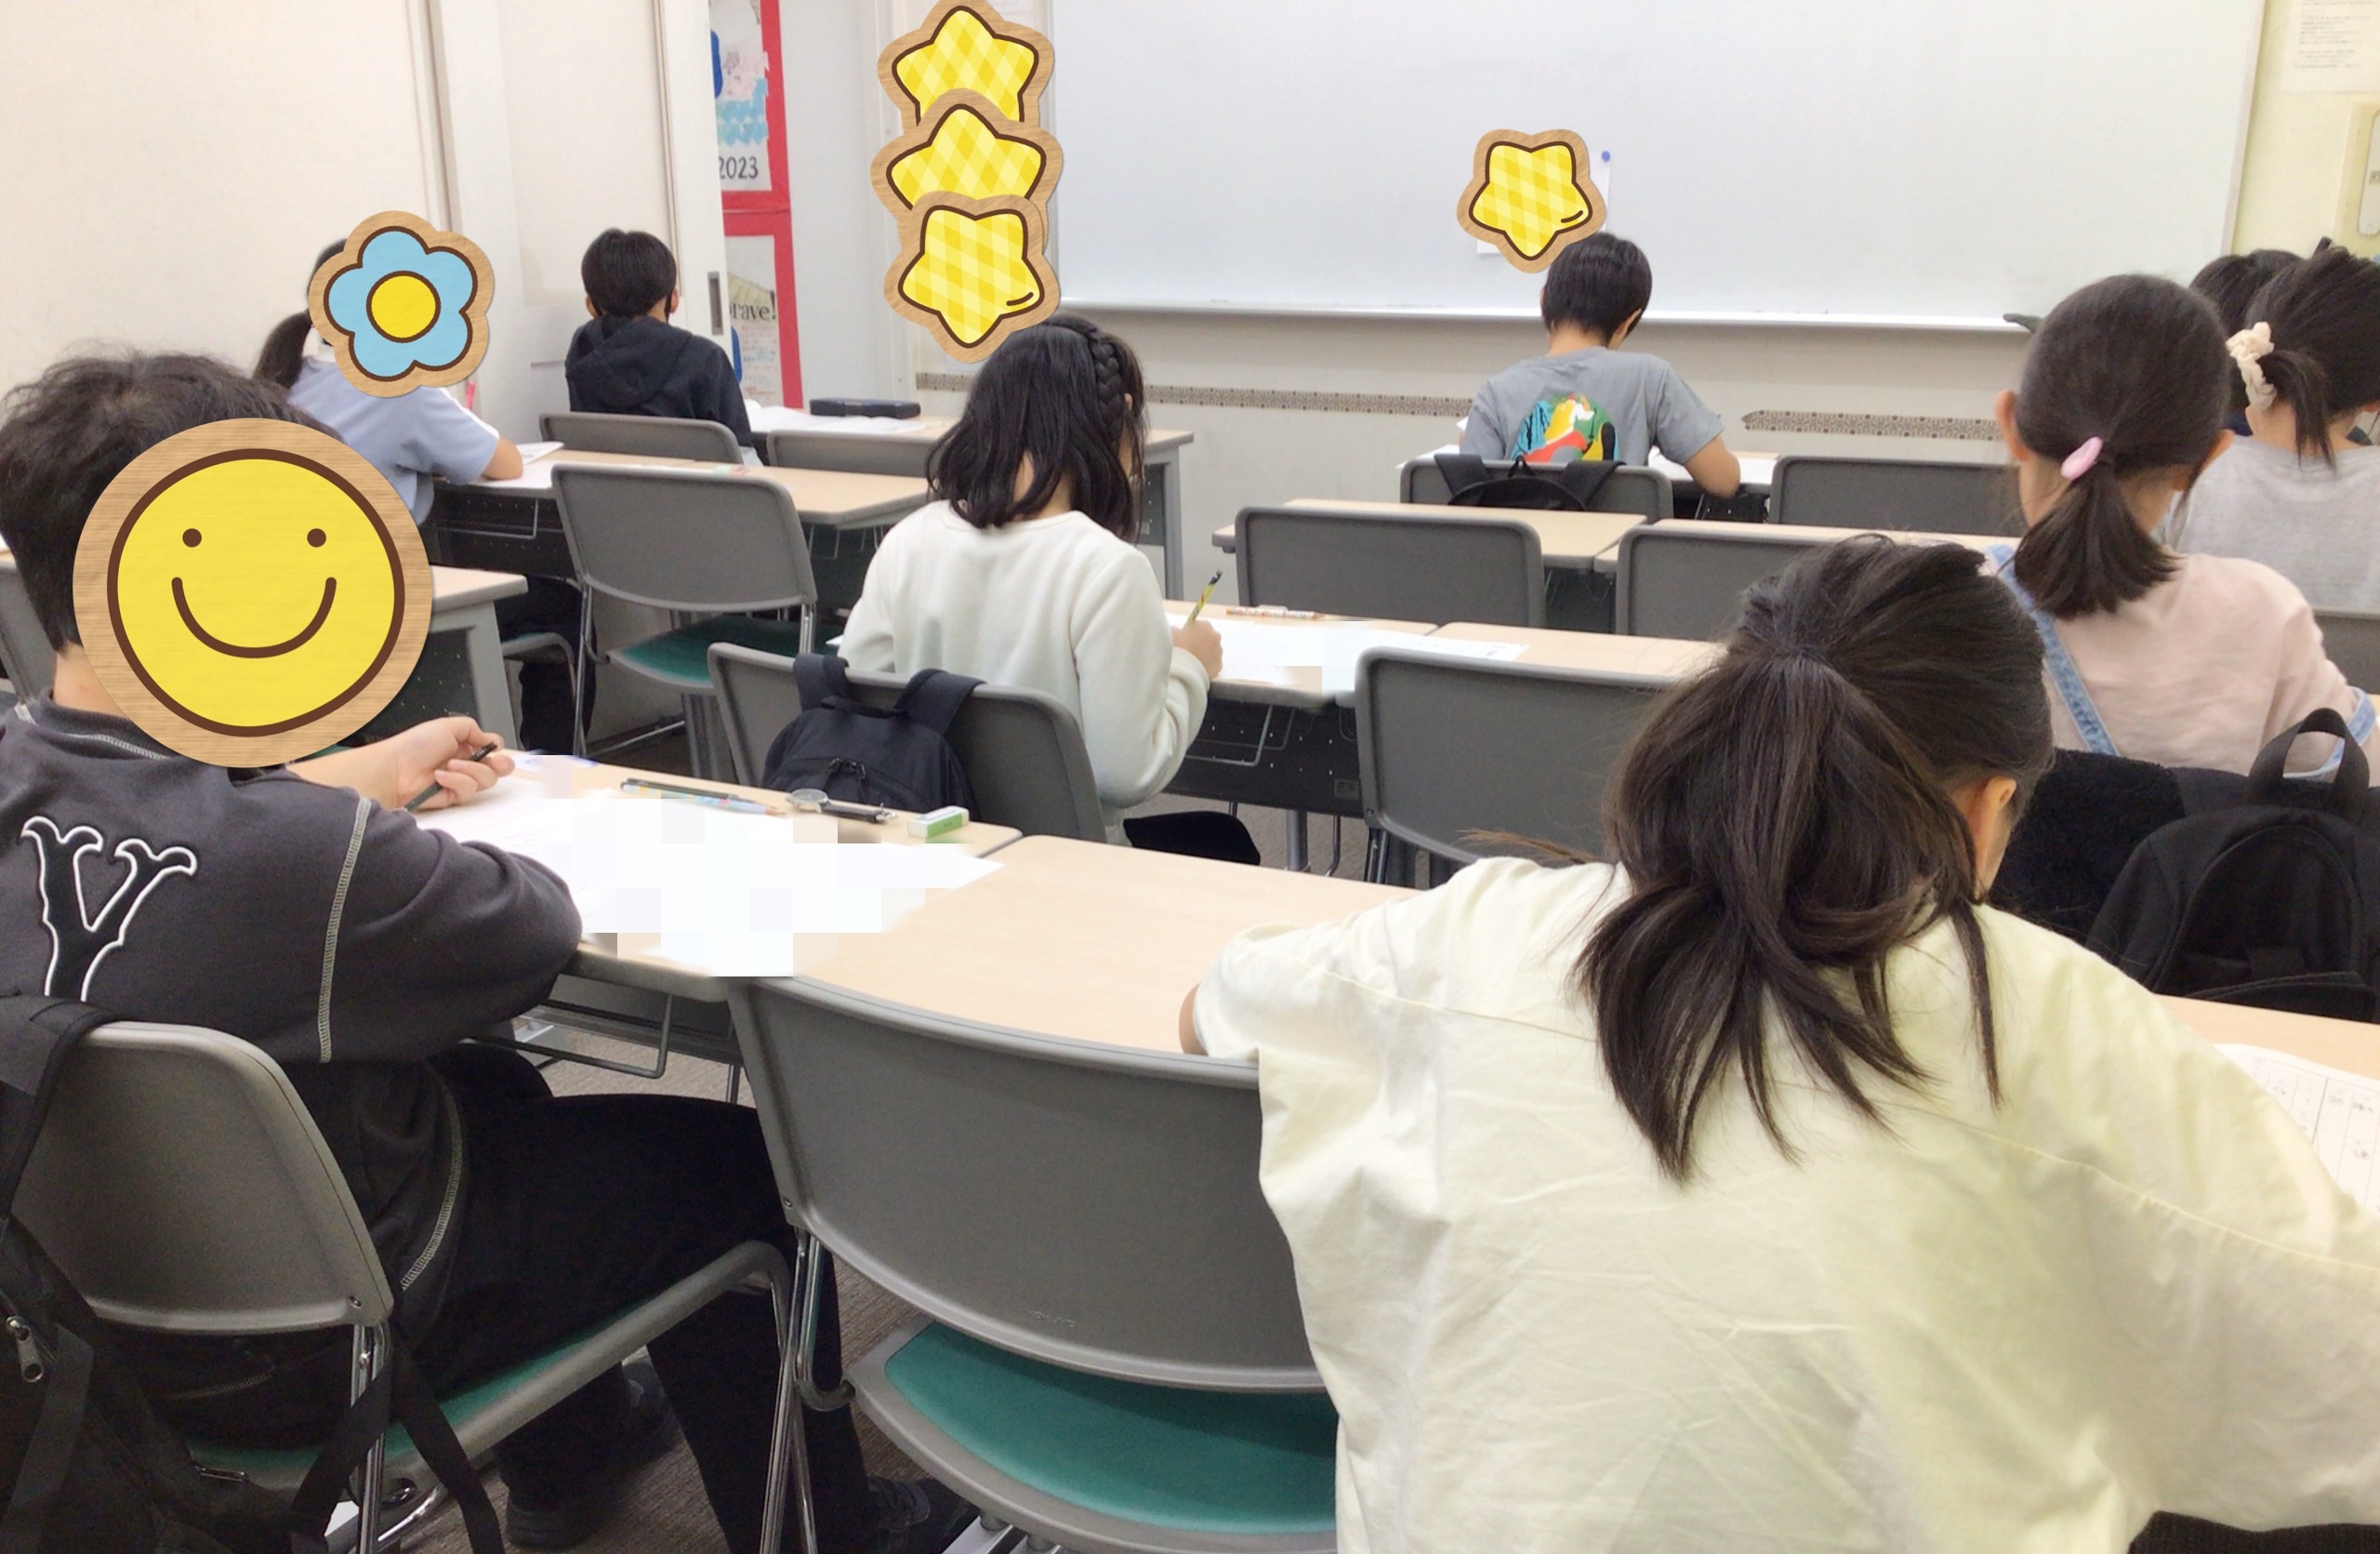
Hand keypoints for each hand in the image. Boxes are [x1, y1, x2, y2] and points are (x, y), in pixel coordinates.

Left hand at [389, 717, 512, 810]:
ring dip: (472, 770)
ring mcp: (459, 781)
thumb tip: (493, 741)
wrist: (394, 770)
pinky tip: (440, 776)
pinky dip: (457, 781)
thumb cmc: (414, 746)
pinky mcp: (453, 797)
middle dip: (501, 765)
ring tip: (450, 765)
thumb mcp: (446, 726)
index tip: (494, 748)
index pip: (491, 749)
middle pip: (496, 769)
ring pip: (486, 780)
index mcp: (462, 744)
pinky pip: (469, 790)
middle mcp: (464, 763)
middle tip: (496, 763)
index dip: (496, 750)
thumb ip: (474, 729)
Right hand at [1173, 619, 1222, 678]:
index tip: (1188, 637)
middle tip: (1190, 649)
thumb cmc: (1176, 647)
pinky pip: (1213, 664)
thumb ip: (1176, 630)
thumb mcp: (1171, 633)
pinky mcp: (1219, 665)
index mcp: (1205, 625)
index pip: (1202, 625)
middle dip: (1202, 642)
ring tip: (1193, 661)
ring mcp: (1218, 651)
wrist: (1181, 668)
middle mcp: (1215, 636)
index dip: (1194, 632)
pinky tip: (1197, 668)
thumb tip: (1176, 630)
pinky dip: (1207, 666)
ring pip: (1213, 651)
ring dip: (1206, 654)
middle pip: (1210, 638)